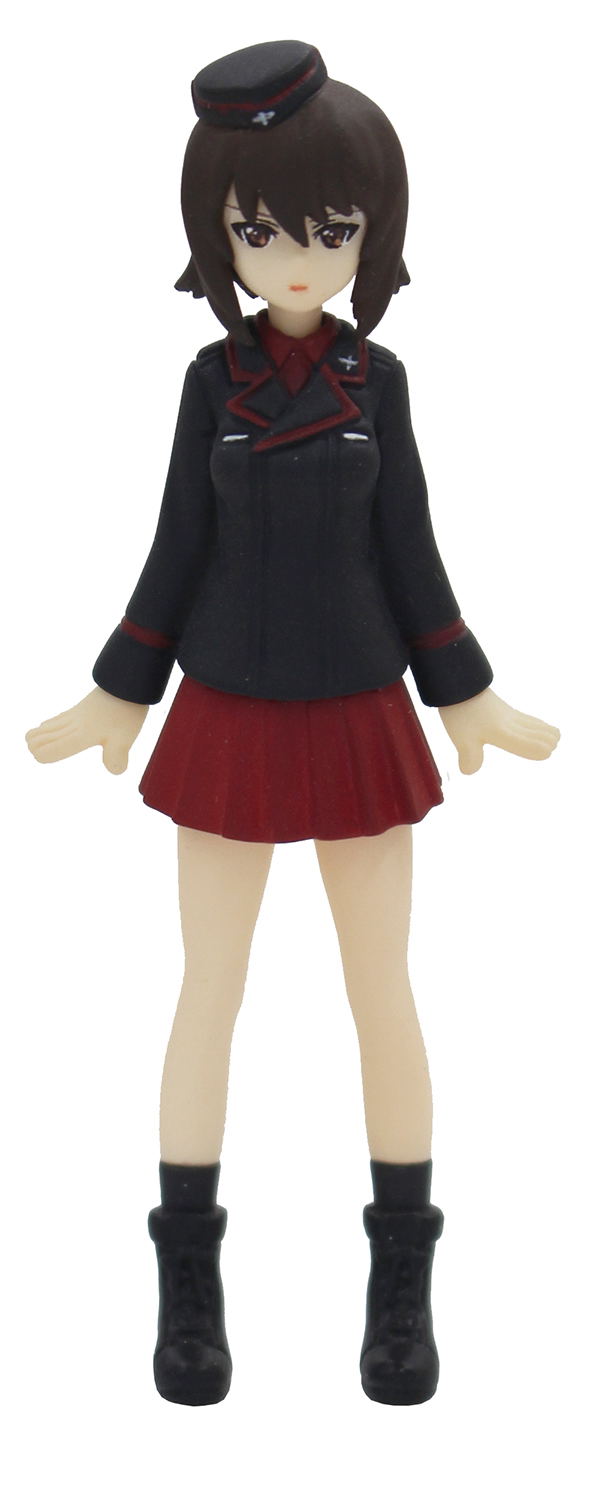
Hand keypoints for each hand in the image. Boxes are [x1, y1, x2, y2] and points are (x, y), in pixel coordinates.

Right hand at [26, 686, 148, 774]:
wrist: (126, 681)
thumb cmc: (125, 711)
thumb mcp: (124, 738)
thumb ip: (116, 757)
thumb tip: (115, 771)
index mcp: (79, 736)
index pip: (48, 749)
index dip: (42, 756)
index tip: (44, 758)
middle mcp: (72, 726)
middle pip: (38, 737)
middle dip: (35, 747)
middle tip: (39, 753)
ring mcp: (74, 716)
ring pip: (44, 727)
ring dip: (38, 737)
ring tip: (39, 745)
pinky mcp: (79, 710)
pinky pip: (55, 721)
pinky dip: (47, 729)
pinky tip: (51, 731)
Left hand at [438, 687, 559, 774]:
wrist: (459, 684)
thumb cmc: (460, 712)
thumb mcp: (461, 738)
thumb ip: (469, 756)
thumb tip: (469, 771)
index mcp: (504, 733)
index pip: (531, 743)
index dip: (540, 750)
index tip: (546, 752)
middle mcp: (511, 724)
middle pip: (540, 733)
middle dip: (547, 742)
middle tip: (548, 748)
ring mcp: (510, 716)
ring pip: (537, 725)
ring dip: (546, 733)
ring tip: (552, 738)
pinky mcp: (505, 711)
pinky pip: (529, 720)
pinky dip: (539, 726)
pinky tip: (538, 728)